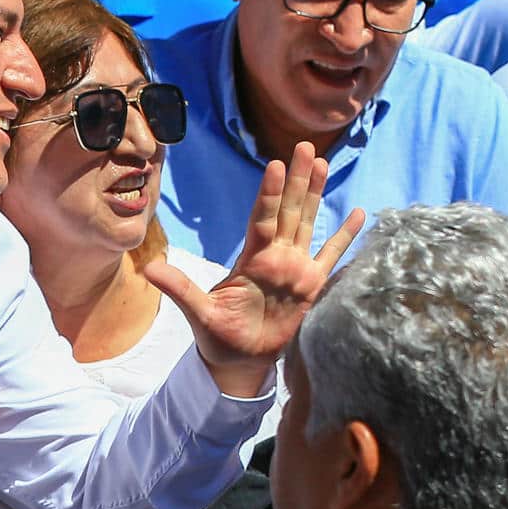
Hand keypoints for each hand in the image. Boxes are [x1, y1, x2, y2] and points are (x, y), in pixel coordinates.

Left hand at [144, 142, 362, 397]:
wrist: (240, 360)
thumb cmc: (219, 336)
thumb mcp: (198, 312)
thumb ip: (179, 288)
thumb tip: (149, 269)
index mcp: (252, 259)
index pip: (262, 219)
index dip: (270, 194)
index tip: (276, 165)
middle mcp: (276, 257)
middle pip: (288, 211)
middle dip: (297, 180)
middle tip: (306, 147)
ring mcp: (295, 268)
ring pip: (307, 223)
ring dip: (315, 195)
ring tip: (323, 164)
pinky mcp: (311, 285)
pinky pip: (331, 256)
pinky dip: (344, 236)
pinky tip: (359, 214)